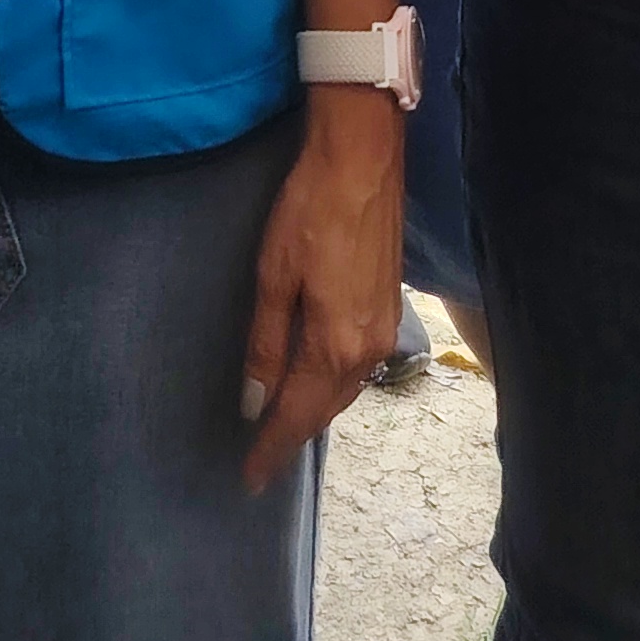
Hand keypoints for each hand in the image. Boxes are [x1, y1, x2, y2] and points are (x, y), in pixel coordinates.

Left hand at [240, 89, 401, 491]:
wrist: (364, 160)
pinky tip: (314, 379)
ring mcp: (385, 329)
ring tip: (282, 427)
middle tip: (259, 459)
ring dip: (314, 410)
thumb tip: (254, 402)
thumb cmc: (310, 211)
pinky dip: (332, 383)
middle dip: (292, 435)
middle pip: (325, 409)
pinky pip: (358, 365)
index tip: (248, 480)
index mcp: (336, 346)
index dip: (271, 449)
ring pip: (345, 389)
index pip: (297, 416)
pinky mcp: (390, 307)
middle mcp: (369, 349)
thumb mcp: (273, 276)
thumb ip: (265, 344)